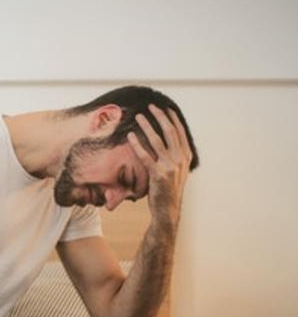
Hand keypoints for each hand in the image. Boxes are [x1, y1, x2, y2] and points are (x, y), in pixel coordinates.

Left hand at [127, 104, 192, 226]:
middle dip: (160, 117)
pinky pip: (145, 156)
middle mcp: (180, 159)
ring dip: (147, 126)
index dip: (172, 119)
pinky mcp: (158, 174)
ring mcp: (170, 167)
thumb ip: (174, 157)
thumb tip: (167, 143)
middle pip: (170, 132)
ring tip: (139, 116)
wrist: (167, 210)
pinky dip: (137, 144)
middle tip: (151, 106)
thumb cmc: (168, 190)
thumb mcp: (177, 171)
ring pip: (157, 141)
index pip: (179, 132)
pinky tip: (130, 136)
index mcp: (185, 156)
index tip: (164, 108)